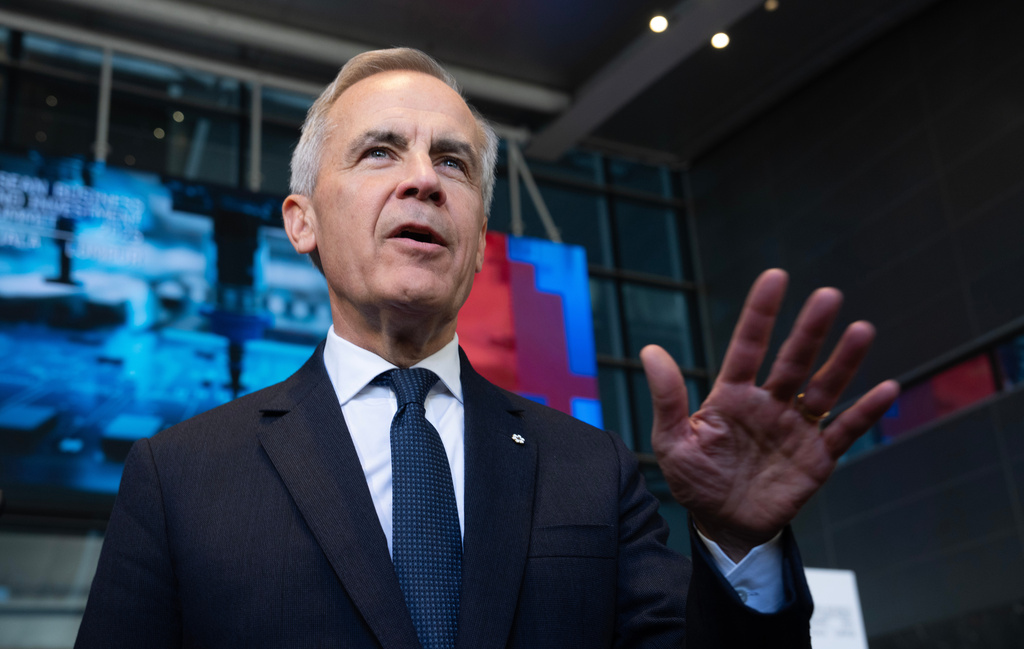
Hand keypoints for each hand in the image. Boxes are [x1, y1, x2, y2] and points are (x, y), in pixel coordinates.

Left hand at [640, 269, 898, 560]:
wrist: (722, 526)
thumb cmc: (694, 481)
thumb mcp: (671, 442)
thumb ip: (667, 398)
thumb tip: (650, 349)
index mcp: (732, 395)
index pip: (748, 346)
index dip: (761, 313)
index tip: (775, 278)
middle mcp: (769, 404)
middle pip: (793, 360)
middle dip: (810, 329)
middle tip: (828, 296)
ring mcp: (796, 428)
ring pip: (824, 388)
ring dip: (843, 362)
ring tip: (862, 330)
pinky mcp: (817, 457)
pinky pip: (845, 431)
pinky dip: (866, 412)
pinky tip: (887, 388)